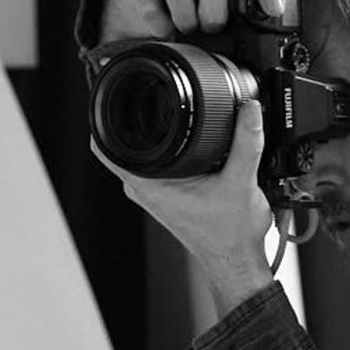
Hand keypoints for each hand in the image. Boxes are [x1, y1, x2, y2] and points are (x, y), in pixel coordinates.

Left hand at [92, 98, 275, 317]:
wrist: (237, 262)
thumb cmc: (231, 237)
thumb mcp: (241, 182)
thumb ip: (246, 141)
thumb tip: (248, 108)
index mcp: (149, 185)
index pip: (104, 144)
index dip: (101, 113)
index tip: (108, 89)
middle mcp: (144, 188)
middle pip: (121, 139)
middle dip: (131, 111)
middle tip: (147, 88)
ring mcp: (153, 191)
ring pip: (140, 149)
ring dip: (150, 128)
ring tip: (167, 104)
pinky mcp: (166, 193)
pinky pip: (155, 160)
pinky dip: (165, 144)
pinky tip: (182, 133)